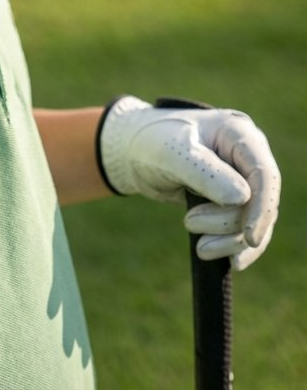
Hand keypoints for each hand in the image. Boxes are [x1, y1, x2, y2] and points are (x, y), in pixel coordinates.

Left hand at [97, 95, 279, 269]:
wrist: (134, 151)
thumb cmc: (153, 142)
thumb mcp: (174, 153)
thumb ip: (207, 174)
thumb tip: (244, 198)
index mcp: (238, 134)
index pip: (263, 174)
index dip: (261, 207)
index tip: (249, 236)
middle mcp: (246, 156)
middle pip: (259, 201)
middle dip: (230, 224)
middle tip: (189, 223)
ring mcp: (242, 179)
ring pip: (253, 220)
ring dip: (228, 239)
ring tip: (199, 246)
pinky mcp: (232, 201)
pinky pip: (244, 228)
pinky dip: (235, 246)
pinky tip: (230, 262)